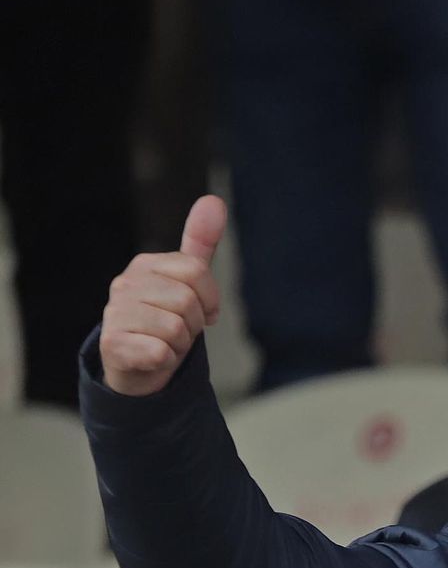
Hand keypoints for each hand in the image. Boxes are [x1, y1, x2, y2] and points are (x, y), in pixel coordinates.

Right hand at [100, 194, 226, 396]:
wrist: (138, 367)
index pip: (196, 272)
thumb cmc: (164, 321)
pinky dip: (166, 361)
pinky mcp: (113, 345)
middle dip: (194, 325)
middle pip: (188, 302)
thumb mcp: (186, 281)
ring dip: (180, 345)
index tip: (203, 312)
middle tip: (178, 331)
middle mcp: (125, 284)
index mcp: (145, 265)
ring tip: (164, 343)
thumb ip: (200, 244)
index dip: (210, 299)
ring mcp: (114, 313)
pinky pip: (161, 353)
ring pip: (177, 329)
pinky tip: (153, 357)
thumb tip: (214, 200)